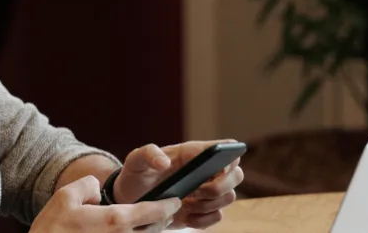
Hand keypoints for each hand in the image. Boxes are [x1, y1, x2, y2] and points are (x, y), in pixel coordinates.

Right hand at [31, 175, 181, 232]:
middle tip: (166, 212)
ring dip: (150, 231)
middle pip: (152, 230)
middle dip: (161, 219)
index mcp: (114, 220)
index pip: (150, 212)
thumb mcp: (65, 197)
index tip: (175, 201)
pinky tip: (128, 232)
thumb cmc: (52, 230)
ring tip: (152, 223)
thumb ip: (86, 185)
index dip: (166, 205)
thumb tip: (97, 188)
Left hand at [112, 140, 243, 229]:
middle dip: (221, 185)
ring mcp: (205, 192)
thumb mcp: (136, 160)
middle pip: (236, 175)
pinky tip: (186, 216)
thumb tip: (164, 163)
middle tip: (196, 191)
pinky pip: (217, 217)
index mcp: (192, 153)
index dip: (230, 155)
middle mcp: (204, 171)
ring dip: (210, 203)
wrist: (131, 200)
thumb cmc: (136, 174)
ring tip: (186, 203)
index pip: (222, 148)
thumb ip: (148, 154)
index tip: (220, 167)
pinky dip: (203, 219)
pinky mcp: (201, 211)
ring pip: (229, 197)